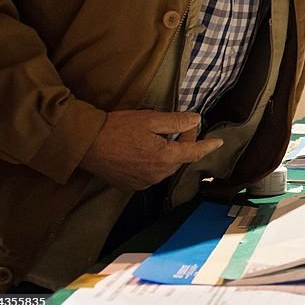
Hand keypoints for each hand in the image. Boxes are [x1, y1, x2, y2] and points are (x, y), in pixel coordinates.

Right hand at [79, 110, 223, 191]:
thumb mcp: (150, 119)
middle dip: (184, 143)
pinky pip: (151, 173)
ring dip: (168, 154)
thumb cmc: (117, 128)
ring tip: (160, 137)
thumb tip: (196, 120)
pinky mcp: (131, 185)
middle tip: (180, 126)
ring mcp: (144, 183)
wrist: (85, 145)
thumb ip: (177, 122)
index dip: (207, 146)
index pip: (194, 153)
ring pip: (166, 167)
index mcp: (165, 158)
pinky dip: (154, 162)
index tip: (219, 142)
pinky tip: (145, 150)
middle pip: (180, 159)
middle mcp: (157, 175)